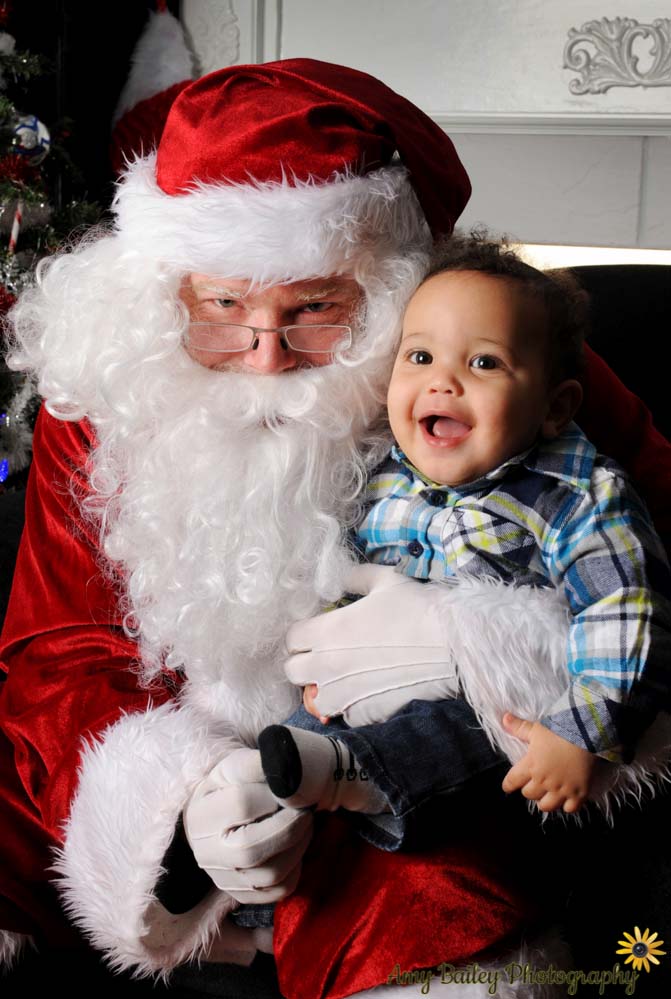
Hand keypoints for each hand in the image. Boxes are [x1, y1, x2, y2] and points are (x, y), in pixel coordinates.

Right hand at [184, 747, 312, 901]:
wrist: (219, 815)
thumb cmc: (231, 786)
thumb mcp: (236, 766)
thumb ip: (256, 763)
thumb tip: (282, 762)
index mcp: (200, 814)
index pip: (241, 804)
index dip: (272, 793)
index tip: (287, 785)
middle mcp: (205, 852)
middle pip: (250, 849)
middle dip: (289, 827)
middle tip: (305, 809)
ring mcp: (222, 878)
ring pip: (269, 874)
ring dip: (298, 846)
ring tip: (304, 823)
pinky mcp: (242, 894)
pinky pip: (278, 890)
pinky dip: (296, 867)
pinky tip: (295, 846)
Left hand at [286, 563, 457, 726]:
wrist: (453, 647)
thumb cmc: (418, 608)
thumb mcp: (385, 580)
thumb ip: (353, 577)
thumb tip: (337, 577)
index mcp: (326, 632)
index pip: (291, 639)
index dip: (303, 634)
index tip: (320, 633)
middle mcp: (327, 666)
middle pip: (292, 671)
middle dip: (306, 662)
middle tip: (329, 655)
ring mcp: (344, 695)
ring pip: (315, 698)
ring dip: (326, 688)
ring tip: (349, 678)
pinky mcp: (363, 715)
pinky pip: (345, 714)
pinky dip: (353, 706)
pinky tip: (372, 691)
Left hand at [501, 713, 595, 812]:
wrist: (587, 737)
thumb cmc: (559, 732)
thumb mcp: (537, 728)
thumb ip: (519, 727)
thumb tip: (504, 718)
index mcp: (530, 766)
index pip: (512, 781)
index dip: (508, 784)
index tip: (507, 786)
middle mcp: (544, 782)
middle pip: (529, 794)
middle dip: (528, 790)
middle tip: (532, 784)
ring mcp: (562, 790)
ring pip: (546, 806)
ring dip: (544, 801)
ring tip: (546, 795)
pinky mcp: (579, 794)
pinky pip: (569, 809)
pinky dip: (566, 806)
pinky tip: (566, 800)